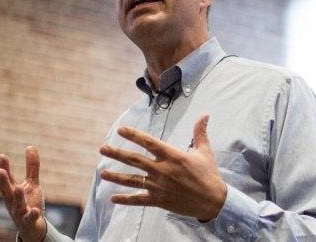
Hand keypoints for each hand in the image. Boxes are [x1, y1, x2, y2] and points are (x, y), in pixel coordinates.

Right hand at [0, 146, 46, 241]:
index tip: (2, 156)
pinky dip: (31, 214)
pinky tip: (35, 210)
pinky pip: (29, 218)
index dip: (4, 167)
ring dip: (17, 196)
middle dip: (3, 181)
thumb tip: (30, 146)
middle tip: (0, 171)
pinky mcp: (28, 222)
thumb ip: (31, 167)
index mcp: (12, 191)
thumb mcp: (31, 183)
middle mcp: (12, 201)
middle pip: (6, 191)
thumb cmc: (28, 203)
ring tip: (18, 187)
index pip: (7, 178)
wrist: (32, 227)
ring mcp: (19, 212)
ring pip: (16, 204)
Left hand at [99, 114, 226, 220]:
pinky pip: (138, 200)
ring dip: (116, 176)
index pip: (149, 142)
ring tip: (102, 173)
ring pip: (133, 180)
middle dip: (117, 153)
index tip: (121, 129)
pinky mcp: (159, 200)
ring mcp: (159, 186)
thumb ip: (200, 132)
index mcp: (172, 156)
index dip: (134, 135)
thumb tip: (205, 114)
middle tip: (103, 148)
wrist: (213, 200)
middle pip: (135, 160)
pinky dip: (125, 199)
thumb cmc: (209, 174)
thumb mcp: (205, 151)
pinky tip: (113, 198)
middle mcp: (162, 170)